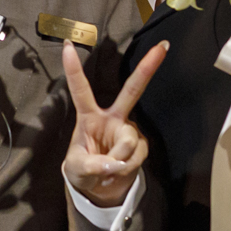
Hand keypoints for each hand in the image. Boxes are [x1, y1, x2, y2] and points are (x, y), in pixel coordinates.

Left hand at [61, 42, 166, 207]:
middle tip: (162, 47)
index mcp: (89, 116)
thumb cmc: (82, 169)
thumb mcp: (77, 169)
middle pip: (131, 91)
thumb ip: (92, 165)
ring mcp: (129, 129)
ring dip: (118, 160)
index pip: (81, 90)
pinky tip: (118, 169)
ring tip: (107, 169)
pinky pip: (137, 156)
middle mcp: (112, 117)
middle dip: (147, 69)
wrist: (99, 186)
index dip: (73, 69)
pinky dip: (126, 168)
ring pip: (129, 141)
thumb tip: (115, 163)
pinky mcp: (141, 144)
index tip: (68, 45)